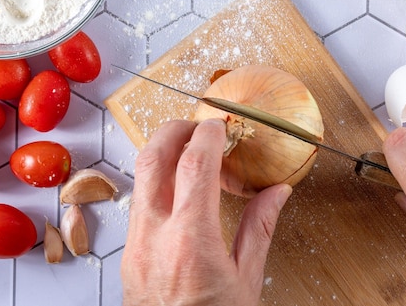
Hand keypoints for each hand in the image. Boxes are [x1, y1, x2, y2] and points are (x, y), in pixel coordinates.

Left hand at [121, 119, 291, 305]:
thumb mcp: (247, 281)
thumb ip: (258, 229)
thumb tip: (277, 192)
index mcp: (192, 240)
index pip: (195, 164)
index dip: (208, 134)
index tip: (220, 124)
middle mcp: (155, 235)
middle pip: (153, 158)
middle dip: (174, 130)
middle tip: (197, 126)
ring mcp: (136, 243)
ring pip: (140, 177)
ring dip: (163, 153)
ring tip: (188, 151)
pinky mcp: (129, 252)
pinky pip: (139, 201)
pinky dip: (157, 181)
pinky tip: (178, 188)